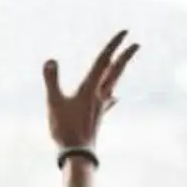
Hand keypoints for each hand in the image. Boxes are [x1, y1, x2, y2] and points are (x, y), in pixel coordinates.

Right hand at [43, 31, 138, 152]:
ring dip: (119, 71)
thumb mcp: (54, 103)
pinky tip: (114, 97)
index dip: (114, 45)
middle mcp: (99, 95)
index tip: (125, 32)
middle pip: (115, 71)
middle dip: (125, 56)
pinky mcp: (98, 116)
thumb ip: (52, 80)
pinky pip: (109, 101)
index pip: (103, 61)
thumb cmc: (65, 129)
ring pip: (113, 84)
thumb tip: (50, 60)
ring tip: (124, 63)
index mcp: (90, 88)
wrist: (78, 154)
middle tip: (136, 44)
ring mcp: (101, 106)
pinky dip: (112, 94)